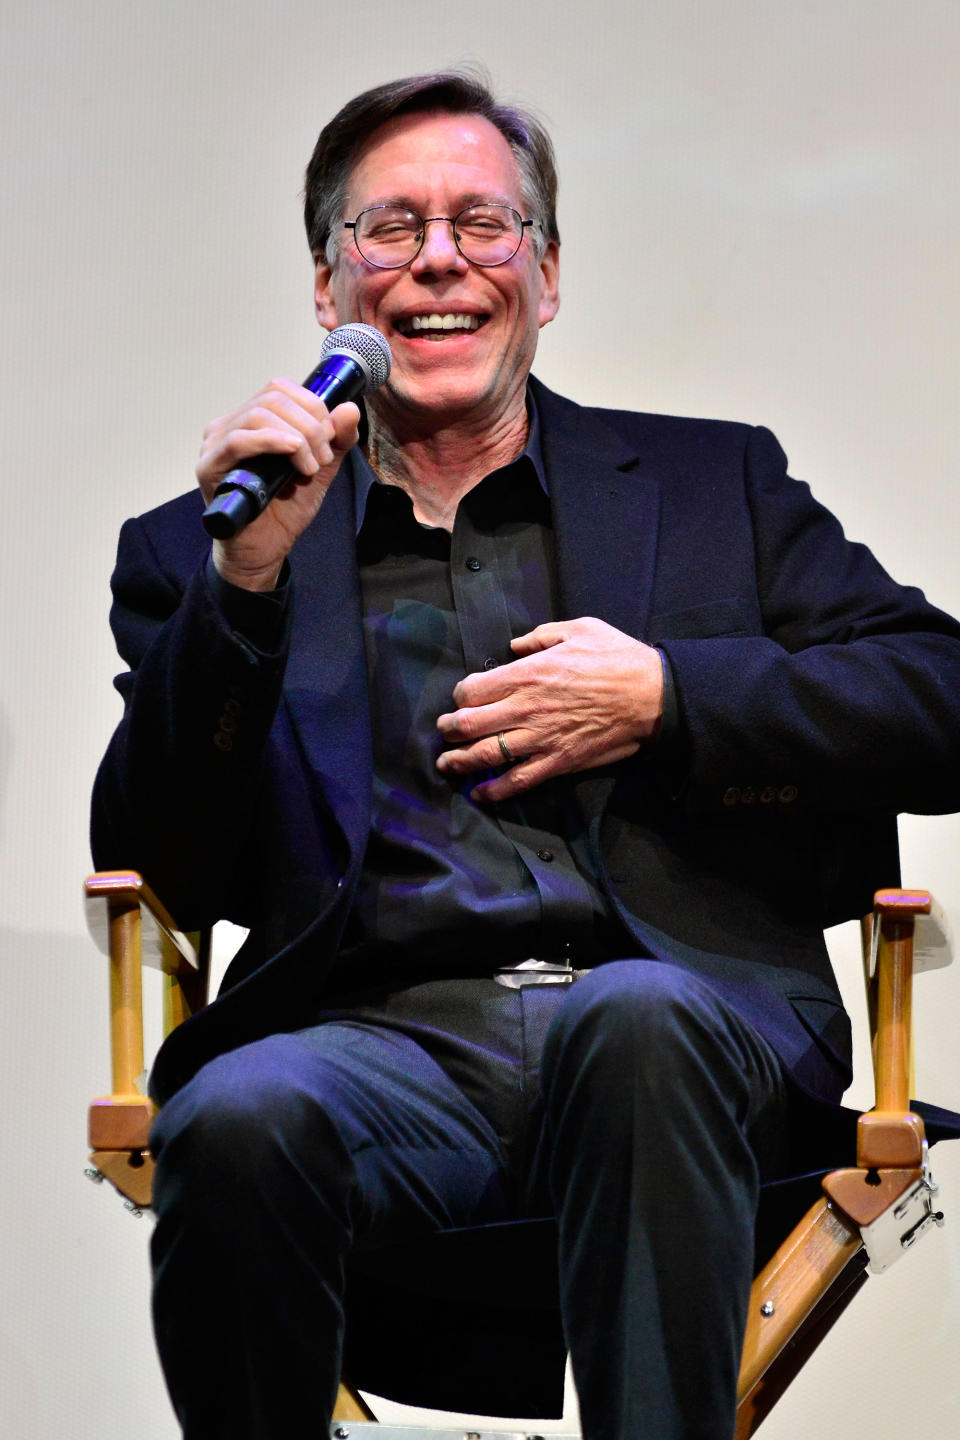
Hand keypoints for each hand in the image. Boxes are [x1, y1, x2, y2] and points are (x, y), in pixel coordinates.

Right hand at [196, 378, 360, 590]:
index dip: (311, 405)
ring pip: (258, 415)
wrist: (266, 548)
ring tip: (310, 466)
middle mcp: (230, 425)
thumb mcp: (320, 468)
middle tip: (322, 457)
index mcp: (252, 420)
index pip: (280, 388)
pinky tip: (293, 454)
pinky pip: (238, 441)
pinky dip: (272, 442)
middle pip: (272, 398)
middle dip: (310, 425)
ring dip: (297, 437)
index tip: (330, 437)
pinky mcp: (209, 466)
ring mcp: (216, 444)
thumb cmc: (285, 508)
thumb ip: (336, 440)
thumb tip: (349, 408)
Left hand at [435, 617, 664, 801]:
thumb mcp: (580, 629)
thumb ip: (541, 635)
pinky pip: (518, 780)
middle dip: (449, 729)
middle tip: (443, 731)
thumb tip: (516, 644)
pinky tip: (481, 794)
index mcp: (527, 674)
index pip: (473, 690)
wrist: (653, 696)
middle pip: (469, 725)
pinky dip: (495, 790)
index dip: (461, 696)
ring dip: (460, 762)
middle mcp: (526, 708)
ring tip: (447, 764)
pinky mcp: (558, 762)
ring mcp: (540, 739)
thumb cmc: (618, 659)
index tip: (462, 698)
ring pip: (486, 755)